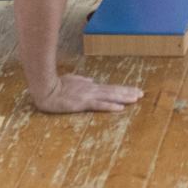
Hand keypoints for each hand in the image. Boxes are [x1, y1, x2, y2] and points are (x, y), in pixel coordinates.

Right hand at [29, 71, 145, 114]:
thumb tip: (90, 80)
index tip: (133, 90)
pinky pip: (99, 105)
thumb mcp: (70, 80)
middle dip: (128, 92)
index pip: (109, 88)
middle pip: (113, 91)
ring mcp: (88, 96)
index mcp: (89, 86)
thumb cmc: (55, 85)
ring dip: (124, 97)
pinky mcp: (82, 103)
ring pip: (110, 96)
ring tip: (136, 98)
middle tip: (141, 93)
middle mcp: (92, 90)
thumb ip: (81, 81)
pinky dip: (110, 106)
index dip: (122, 89)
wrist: (45, 88)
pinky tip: (120, 108)